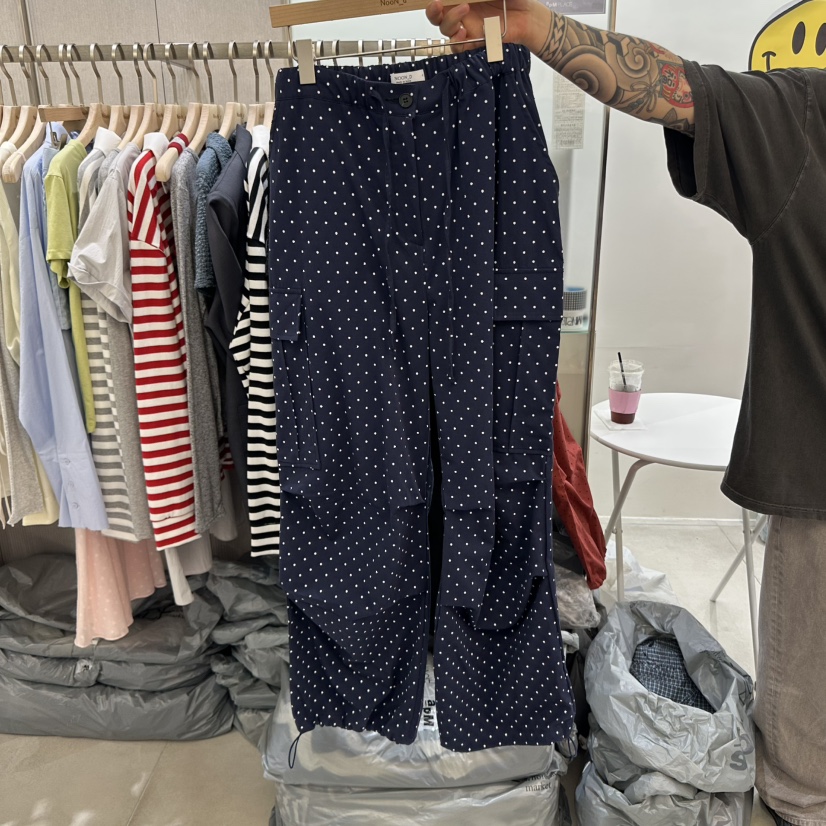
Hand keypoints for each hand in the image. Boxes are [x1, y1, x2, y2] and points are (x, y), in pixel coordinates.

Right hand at [426, 1, 546, 51]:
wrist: (527, 16)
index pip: (442, 1)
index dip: (434, 2)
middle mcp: (461, 14)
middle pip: (436, 16)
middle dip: (432, 11)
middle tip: (437, 4)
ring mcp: (466, 29)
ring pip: (445, 29)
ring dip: (449, 20)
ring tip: (464, 9)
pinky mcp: (474, 43)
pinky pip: (457, 47)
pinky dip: (455, 41)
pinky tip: (463, 33)